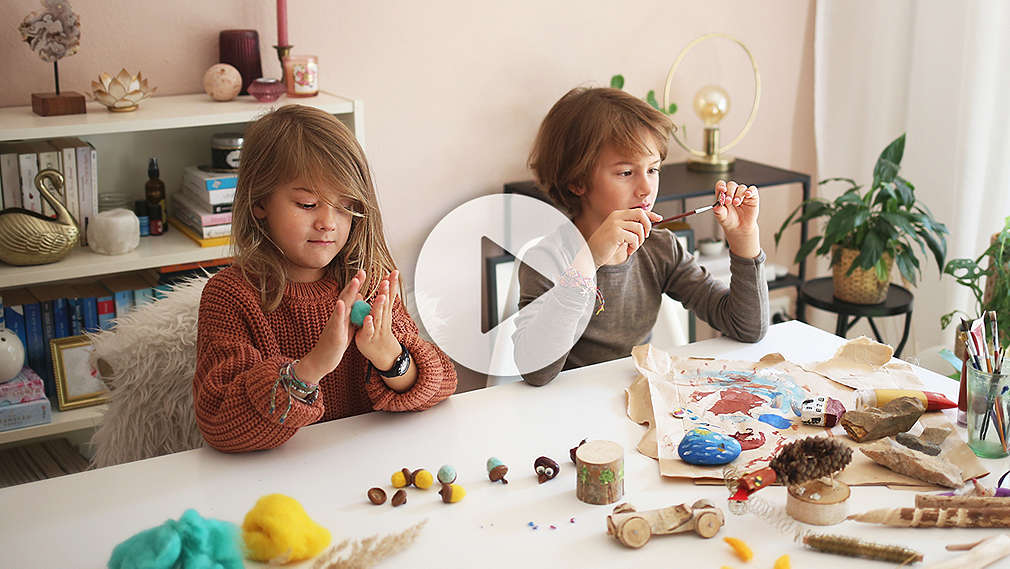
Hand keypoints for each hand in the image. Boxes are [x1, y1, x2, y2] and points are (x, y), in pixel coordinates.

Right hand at [295, 269, 363, 383]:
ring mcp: (335, 324)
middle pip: (346, 297)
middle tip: (362, 271)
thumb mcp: (346, 326)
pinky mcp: (334, 334)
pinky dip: (339, 312)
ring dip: (349, 293)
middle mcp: (337, 317)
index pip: (350, 297)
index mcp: (342, 316)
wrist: (321, 361)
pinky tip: (341, 303)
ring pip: (342, 306)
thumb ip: (352, 313)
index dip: (356, 285)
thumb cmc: (334, 344)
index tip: (363, 272)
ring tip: (355, 281)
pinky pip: (336, 322)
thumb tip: (359, 298)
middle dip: (354, 284)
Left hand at [355, 270, 402, 371]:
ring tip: (381, 296)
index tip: (395, 272)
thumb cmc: (381, 331)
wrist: (382, 354)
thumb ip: (384, 300)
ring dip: (379, 305)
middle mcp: (382, 318)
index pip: (389, 295)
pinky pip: (368, 330)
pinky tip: (368, 318)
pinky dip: (368, 324)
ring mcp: (376, 328)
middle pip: (385, 303)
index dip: (391, 284)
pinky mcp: (367, 337)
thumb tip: (387, 284)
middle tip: (388, 280)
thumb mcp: (384, 314)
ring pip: (378, 315)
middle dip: (386, 291)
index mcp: (384, 312)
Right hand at [587, 208, 662, 267]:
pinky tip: (628, 251)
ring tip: (633, 247)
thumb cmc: (607, 246)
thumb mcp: (621, 234)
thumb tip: (649, 224)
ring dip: (640, 241)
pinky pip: (634, 237)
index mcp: (617, 215)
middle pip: (640, 214)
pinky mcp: (615, 233)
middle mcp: (616, 216)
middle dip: (647, 225)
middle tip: (645, 237)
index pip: (639, 211)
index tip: (659, 218)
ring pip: (639, 228)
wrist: (592, 255)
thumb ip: (632, 228)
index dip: (651, 214)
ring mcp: (615, 224)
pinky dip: (634, 246)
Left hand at [713, 180, 760, 257]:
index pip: (721, 185)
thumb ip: (718, 210)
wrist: (739, 228)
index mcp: (723, 195)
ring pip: (741, 187)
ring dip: (738, 195)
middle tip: (728, 201)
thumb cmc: (729, 220)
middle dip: (729, 192)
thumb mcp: (721, 216)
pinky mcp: (752, 196)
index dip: (721, 186)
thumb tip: (715, 206)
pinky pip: (752, 189)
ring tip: (737, 203)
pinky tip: (747, 194)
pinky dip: (750, 191)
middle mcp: (733, 192)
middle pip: (731, 185)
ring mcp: (742, 194)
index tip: (722, 190)